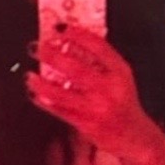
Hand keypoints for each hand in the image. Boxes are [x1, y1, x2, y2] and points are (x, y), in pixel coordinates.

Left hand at [25, 25, 156, 162]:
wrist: (135, 137)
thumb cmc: (123, 104)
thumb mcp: (120, 79)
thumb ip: (100, 64)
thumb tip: (69, 45)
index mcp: (120, 72)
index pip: (98, 47)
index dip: (77, 35)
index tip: (60, 28)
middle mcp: (109, 88)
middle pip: (75, 68)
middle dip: (52, 55)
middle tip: (36, 47)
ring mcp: (96, 107)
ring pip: (61, 93)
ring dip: (40, 83)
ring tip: (29, 75)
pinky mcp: (85, 123)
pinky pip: (58, 110)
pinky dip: (43, 102)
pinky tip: (34, 94)